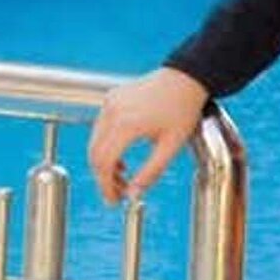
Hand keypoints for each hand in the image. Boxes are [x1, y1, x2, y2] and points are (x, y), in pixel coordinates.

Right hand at [86, 66, 208, 207]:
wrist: (186, 78)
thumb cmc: (183, 110)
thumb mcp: (171, 147)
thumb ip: (150, 173)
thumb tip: (133, 196)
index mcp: (127, 124)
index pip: (104, 162)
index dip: (106, 185)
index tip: (114, 201)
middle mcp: (112, 111)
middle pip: (94, 154)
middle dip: (103, 177)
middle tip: (117, 194)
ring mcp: (109, 103)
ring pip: (94, 142)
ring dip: (104, 163)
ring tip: (122, 178)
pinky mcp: (111, 99)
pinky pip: (100, 129)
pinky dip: (105, 147)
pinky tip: (121, 159)